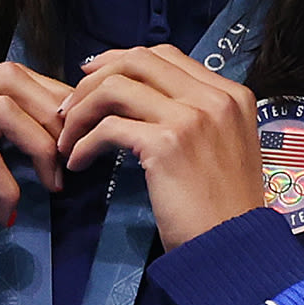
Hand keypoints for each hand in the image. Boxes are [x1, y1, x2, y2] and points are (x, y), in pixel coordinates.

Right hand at [0, 61, 69, 304]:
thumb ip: (12, 157)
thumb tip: (63, 137)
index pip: (8, 77)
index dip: (52, 98)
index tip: (76, 137)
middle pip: (7, 78)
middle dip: (53, 114)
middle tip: (71, 157)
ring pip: (2, 109)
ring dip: (40, 146)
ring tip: (51, 183)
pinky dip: (9, 188)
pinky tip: (7, 216)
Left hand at [55, 46, 264, 248]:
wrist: (234, 249)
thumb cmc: (225, 211)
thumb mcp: (226, 149)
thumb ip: (199, 119)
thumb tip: (144, 99)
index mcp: (231, 95)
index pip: (165, 55)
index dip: (122, 62)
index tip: (94, 80)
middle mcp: (214, 98)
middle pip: (137, 60)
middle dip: (94, 80)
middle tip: (70, 107)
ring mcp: (192, 118)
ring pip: (116, 87)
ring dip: (81, 111)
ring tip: (68, 139)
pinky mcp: (167, 144)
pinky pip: (108, 128)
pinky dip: (84, 143)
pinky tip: (78, 162)